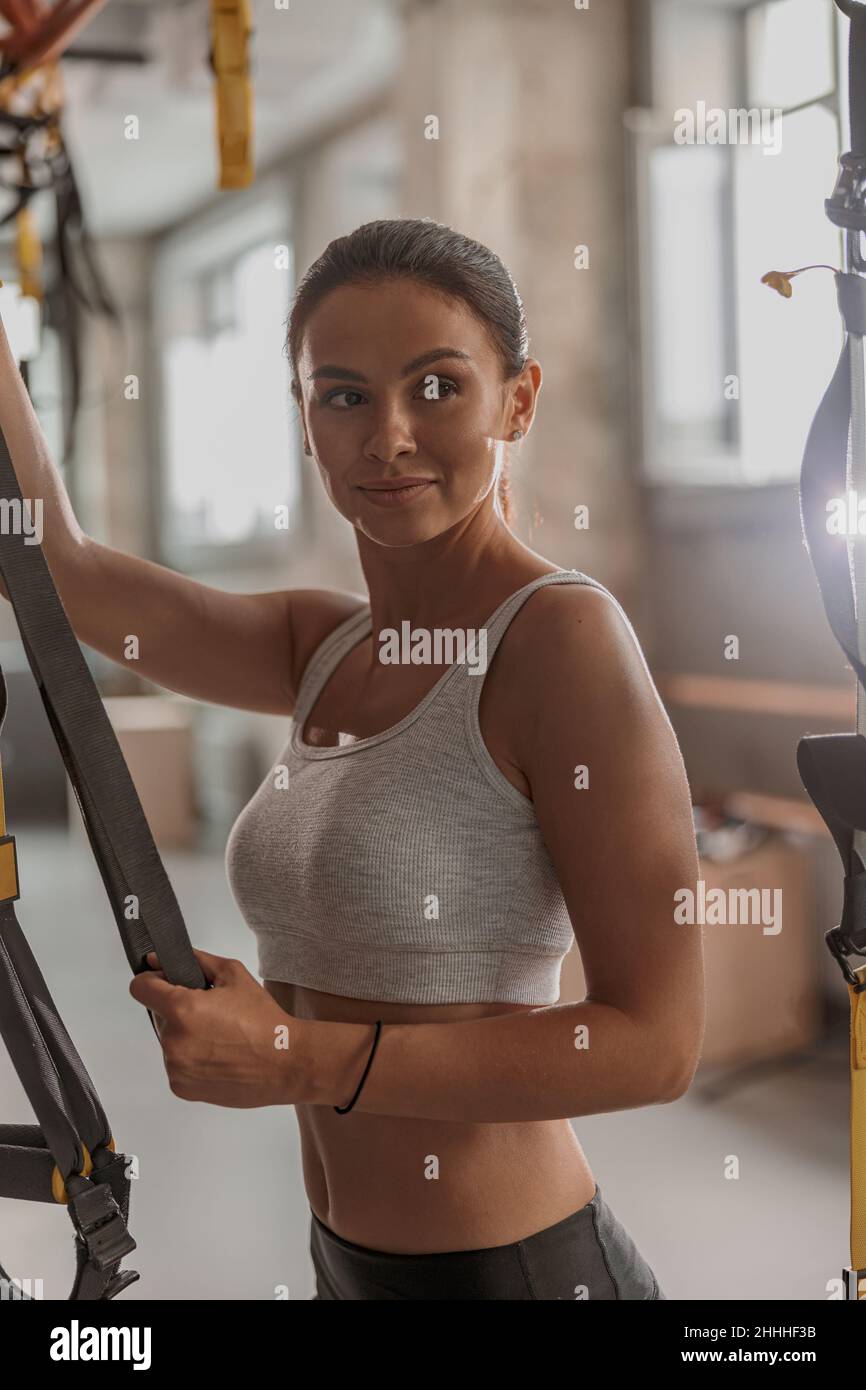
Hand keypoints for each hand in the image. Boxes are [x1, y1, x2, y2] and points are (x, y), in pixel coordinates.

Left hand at [128, 948, 308, 1107]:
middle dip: (178, 1011)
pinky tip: (218, 1057)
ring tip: (219, 1038)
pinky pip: (176, 1066)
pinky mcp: (181, 1087)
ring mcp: (175, 1067)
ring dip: (185, 1036)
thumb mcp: (233, 975)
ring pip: (169, 1041)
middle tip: (211, 1014)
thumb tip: (159, 959)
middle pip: (159, 1016)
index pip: (140, 988)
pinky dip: (191, 1060)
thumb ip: (195, 961)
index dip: (152, 981)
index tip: (164, 983)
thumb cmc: (263, 1020)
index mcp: (182, 1009)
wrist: (285, 1063)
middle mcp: (173, 1040)